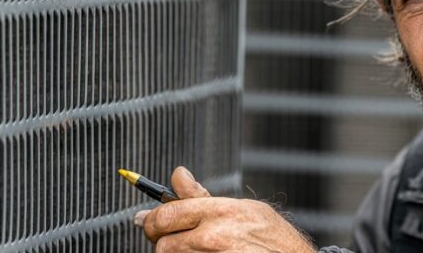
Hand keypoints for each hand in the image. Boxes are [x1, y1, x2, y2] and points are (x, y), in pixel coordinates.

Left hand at [133, 166, 315, 252]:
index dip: (151, 219)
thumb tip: (177, 175)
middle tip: (168, 238)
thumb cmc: (274, 238)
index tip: (148, 220)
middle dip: (161, 241)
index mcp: (220, 212)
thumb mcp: (244, 208)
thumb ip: (204, 196)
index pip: (167, 213)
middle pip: (162, 243)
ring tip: (196, 248)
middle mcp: (213, 237)